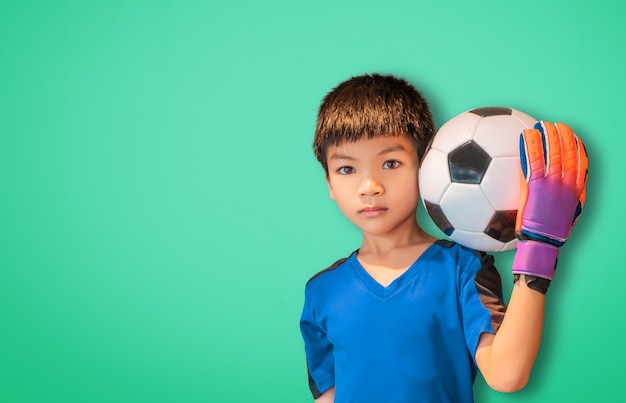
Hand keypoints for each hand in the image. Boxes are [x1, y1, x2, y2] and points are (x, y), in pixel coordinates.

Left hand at [512, 121, 588, 283]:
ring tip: (543, 125)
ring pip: (553, 153)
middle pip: (569, 153)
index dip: (578, 147)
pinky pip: (534, 160)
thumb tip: (567, 187)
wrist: (541, 242)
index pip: (582, 162)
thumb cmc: (551, 232)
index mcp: (576, 190)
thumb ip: (570, 197)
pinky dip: (531, 145)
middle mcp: (567, 184)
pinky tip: (527, 135)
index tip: (574, 137)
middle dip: (564, 136)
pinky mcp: (536, 186)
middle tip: (557, 125)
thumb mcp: (569, 213)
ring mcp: (552, 184)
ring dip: (549, 136)